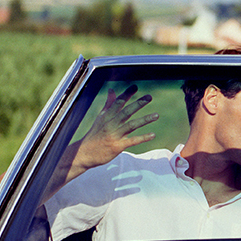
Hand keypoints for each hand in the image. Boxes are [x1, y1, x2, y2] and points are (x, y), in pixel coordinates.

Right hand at [43, 85, 158, 202]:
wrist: (84, 154)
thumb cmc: (94, 135)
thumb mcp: (100, 118)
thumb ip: (108, 104)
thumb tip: (112, 90)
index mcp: (106, 116)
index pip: (118, 102)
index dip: (127, 94)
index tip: (135, 87)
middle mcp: (110, 124)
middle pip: (126, 112)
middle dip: (138, 104)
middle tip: (149, 97)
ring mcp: (114, 135)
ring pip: (131, 125)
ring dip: (144, 120)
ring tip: (156, 115)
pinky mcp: (117, 146)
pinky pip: (132, 141)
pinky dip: (142, 138)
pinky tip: (153, 135)